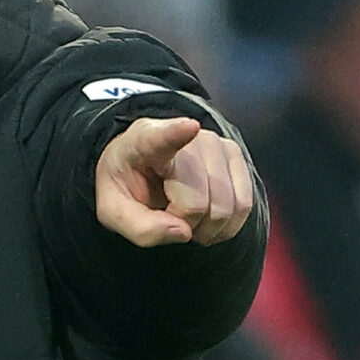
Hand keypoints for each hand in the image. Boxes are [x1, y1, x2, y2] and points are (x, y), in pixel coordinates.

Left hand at [95, 115, 257, 248]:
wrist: (143, 169)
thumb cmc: (127, 189)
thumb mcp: (114, 213)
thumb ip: (141, 228)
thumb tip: (184, 232)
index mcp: (144, 142)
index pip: (162, 138)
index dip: (177, 133)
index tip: (190, 127)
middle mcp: (186, 135)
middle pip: (197, 201)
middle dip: (185, 225)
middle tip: (168, 217)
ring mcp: (215, 142)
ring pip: (227, 206)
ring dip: (208, 227)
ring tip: (187, 218)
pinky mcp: (234, 154)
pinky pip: (244, 204)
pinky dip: (228, 224)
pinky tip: (208, 220)